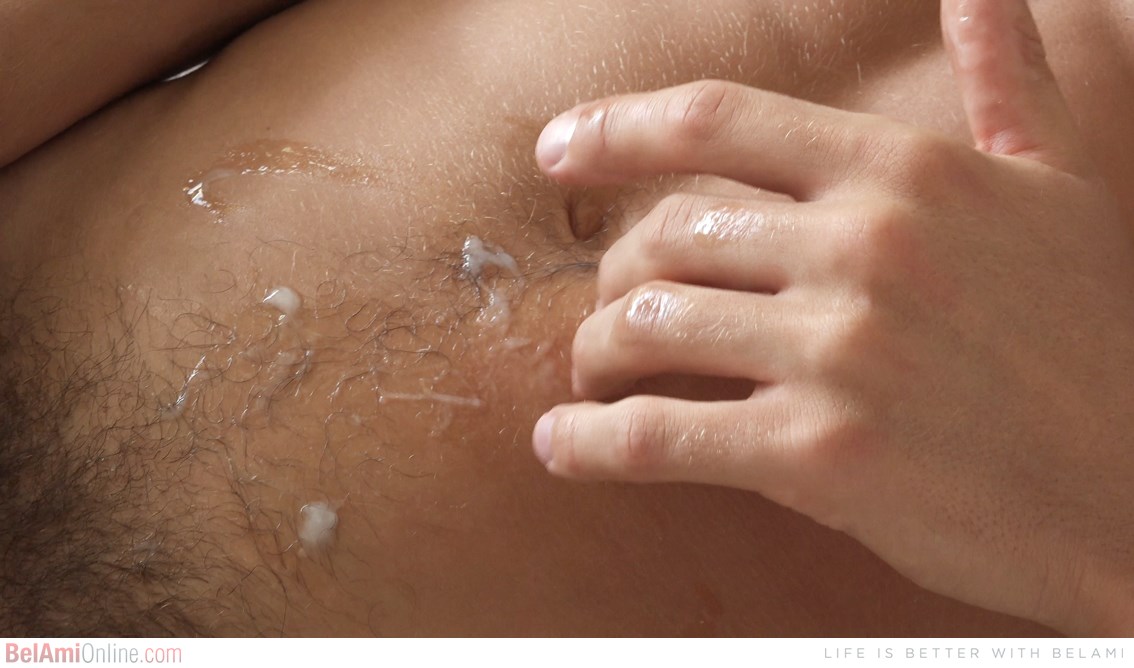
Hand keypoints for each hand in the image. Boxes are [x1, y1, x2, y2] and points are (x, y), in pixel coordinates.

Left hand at [531, 0, 1133, 634]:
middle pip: (663, 236)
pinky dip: (592, 446)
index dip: (615, 130)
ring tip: (591, 380)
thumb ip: (1008, 80)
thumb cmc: (1098, 336)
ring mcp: (839, 351)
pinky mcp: (821, 454)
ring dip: (594, 357)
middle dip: (611, 281)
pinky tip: (563, 448)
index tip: (556, 151)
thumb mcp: (1060, 187)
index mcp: (903, 171)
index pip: (714, 121)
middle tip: (605, 316)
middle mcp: (862, 245)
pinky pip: (660, 436)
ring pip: (645, 328)